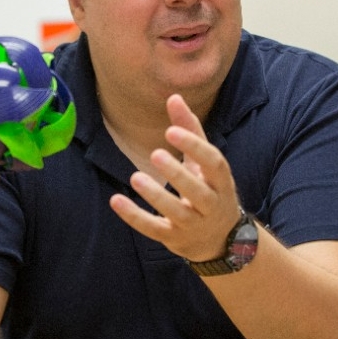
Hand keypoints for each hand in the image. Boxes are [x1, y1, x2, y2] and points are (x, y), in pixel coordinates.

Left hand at [109, 94, 241, 260]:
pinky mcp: (174, 239)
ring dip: (156, 196)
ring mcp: (193, 225)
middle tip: (155, 154)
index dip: (194, 147)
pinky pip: (153, 229)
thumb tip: (174, 97)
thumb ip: (191, 130)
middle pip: (197, 191)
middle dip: (177, 174)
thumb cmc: (210, 190)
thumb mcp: (205, 163)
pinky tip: (116, 200)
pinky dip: (134, 216)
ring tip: (135, 177)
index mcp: (221, 182)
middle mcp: (211, 205)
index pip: (213, 163)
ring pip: (176, 212)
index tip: (171, 131)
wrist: (221, 241)